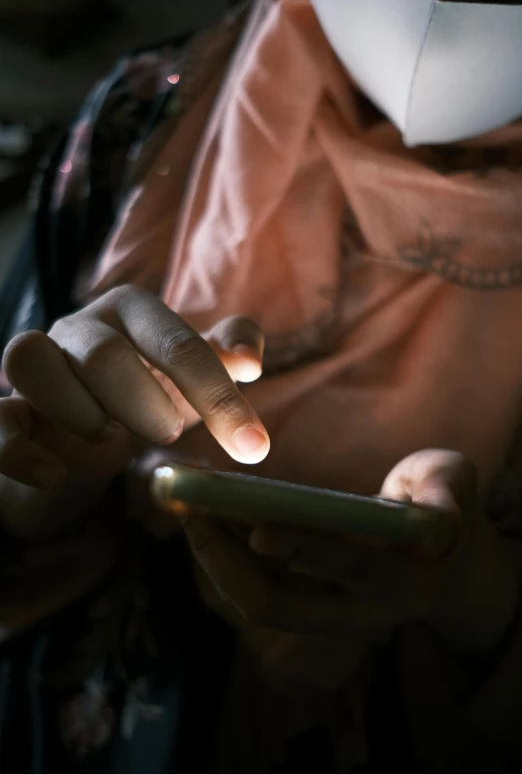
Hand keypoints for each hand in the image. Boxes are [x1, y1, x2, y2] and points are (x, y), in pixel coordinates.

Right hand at [0, 285, 269, 489]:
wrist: (87, 431)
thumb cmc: (149, 392)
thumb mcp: (193, 376)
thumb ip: (228, 354)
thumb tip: (249, 358)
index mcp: (132, 311)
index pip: (176, 342)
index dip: (218, 395)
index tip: (252, 446)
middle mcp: (79, 328)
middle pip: (104, 353)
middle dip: (146, 403)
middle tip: (168, 434)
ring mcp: (36, 365)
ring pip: (31, 359)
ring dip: (79, 410)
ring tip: (110, 440)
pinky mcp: (8, 409)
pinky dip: (18, 451)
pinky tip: (56, 473)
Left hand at [182, 450, 516, 652]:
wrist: (431, 550)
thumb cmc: (443, 505)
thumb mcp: (453, 486)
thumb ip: (447, 496)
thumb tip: (436, 517)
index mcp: (400, 584)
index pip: (348, 568)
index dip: (306, 550)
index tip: (258, 527)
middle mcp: (354, 609)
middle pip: (277, 603)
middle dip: (225, 560)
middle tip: (190, 507)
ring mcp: (321, 607)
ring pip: (253, 594)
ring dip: (212, 551)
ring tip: (181, 499)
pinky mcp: (299, 593)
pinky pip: (251, 577)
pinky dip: (222, 544)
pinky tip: (200, 506)